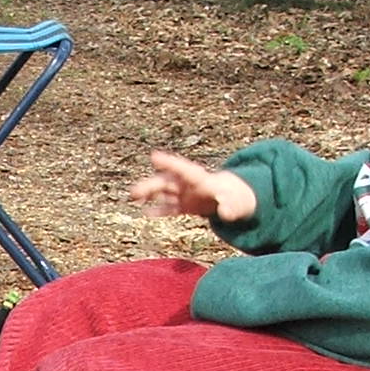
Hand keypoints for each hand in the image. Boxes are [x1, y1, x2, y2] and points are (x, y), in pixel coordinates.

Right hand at [129, 150, 256, 220]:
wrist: (234, 201)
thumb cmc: (236, 198)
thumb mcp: (236, 203)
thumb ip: (230, 208)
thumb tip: (226, 214)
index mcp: (201, 178)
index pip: (183, 169)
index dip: (168, 162)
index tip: (153, 156)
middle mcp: (188, 184)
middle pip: (166, 182)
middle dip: (150, 185)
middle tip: (135, 191)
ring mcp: (184, 193)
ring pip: (162, 192)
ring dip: (148, 194)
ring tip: (133, 197)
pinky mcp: (183, 205)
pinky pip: (168, 207)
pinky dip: (158, 209)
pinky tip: (145, 212)